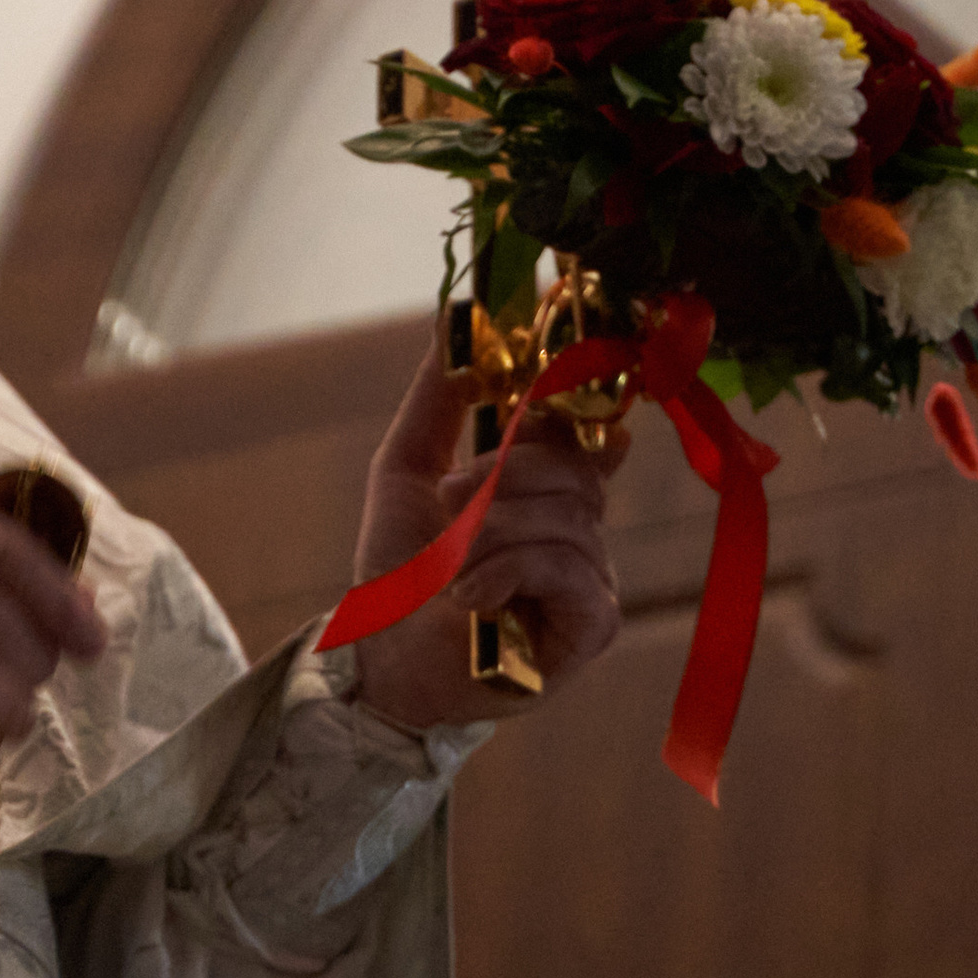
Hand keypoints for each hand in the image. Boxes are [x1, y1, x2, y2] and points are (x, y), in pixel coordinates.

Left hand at [347, 338, 620, 732]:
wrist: (382, 655)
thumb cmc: (397, 572)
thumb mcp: (406, 469)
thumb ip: (437, 400)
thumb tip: (460, 321)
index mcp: (546, 492)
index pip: (583, 429)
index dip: (563, 409)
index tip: (525, 402)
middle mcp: (581, 530)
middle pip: (574, 467)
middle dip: (501, 479)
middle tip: (449, 506)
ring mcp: (594, 578)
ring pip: (566, 515)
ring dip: (489, 535)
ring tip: (449, 570)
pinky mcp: (594, 623)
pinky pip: (568, 565)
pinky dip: (508, 571)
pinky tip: (470, 599)